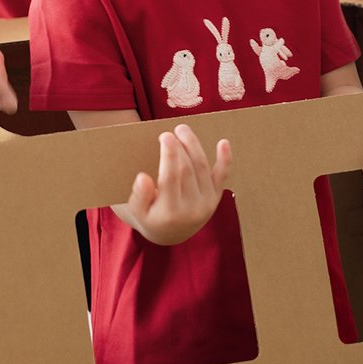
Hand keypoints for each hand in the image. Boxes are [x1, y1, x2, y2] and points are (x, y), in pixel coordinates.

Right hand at [118, 124, 231, 244]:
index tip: (165, 136)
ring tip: (182, 129)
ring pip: (202, 167)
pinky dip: (225, 158)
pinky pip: (222, 175)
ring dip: (194, 145)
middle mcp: (192, 210)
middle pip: (187, 169)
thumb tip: (143, 178)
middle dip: (180, 147)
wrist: (171, 233)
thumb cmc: (150, 216)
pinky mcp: (216, 198)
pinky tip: (223, 142)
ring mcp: (207, 204)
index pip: (171, 178)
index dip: (169, 155)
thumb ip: (139, 196)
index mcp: (170, 213)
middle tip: (171, 131)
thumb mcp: (137, 211)